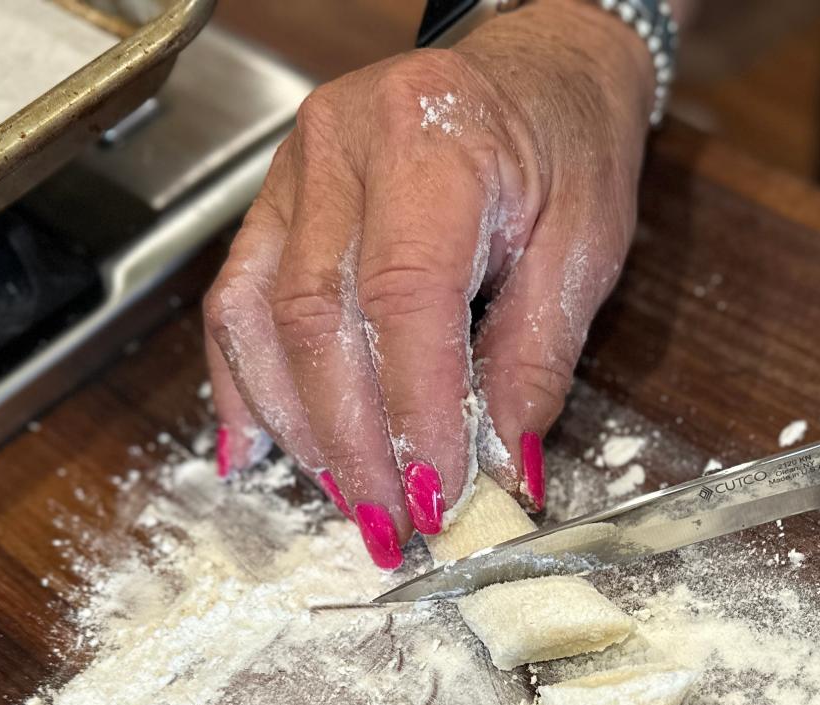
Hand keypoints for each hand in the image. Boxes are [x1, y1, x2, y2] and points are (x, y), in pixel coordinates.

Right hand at [203, 0, 653, 565]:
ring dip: (298, 424)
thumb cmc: (568, 145)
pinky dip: (244, 382)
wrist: (539, 66)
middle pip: (318, 319)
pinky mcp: (273, 197)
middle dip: (350, 441)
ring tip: (343, 496)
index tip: (434, 496)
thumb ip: (536, 360)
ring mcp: (295, 167)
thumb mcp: (584, 249)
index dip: (411, 412)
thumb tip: (506, 468)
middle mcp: (345, 145)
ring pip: (261, 316)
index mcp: (435, 144)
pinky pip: (235, 299)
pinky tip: (257, 449)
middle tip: (385, 523)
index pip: (405, 301)